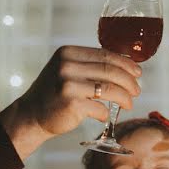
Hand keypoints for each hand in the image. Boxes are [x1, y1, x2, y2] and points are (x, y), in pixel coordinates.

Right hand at [2, 46, 140, 159]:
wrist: (31, 115)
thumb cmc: (54, 93)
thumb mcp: (66, 70)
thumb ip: (89, 65)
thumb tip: (125, 66)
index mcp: (68, 53)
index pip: (105, 55)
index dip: (126, 64)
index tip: (138, 73)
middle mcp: (67, 66)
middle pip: (110, 71)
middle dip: (129, 82)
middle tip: (137, 91)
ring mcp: (68, 84)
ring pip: (109, 89)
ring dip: (124, 98)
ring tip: (129, 104)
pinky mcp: (71, 104)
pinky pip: (100, 108)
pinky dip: (105, 113)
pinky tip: (105, 116)